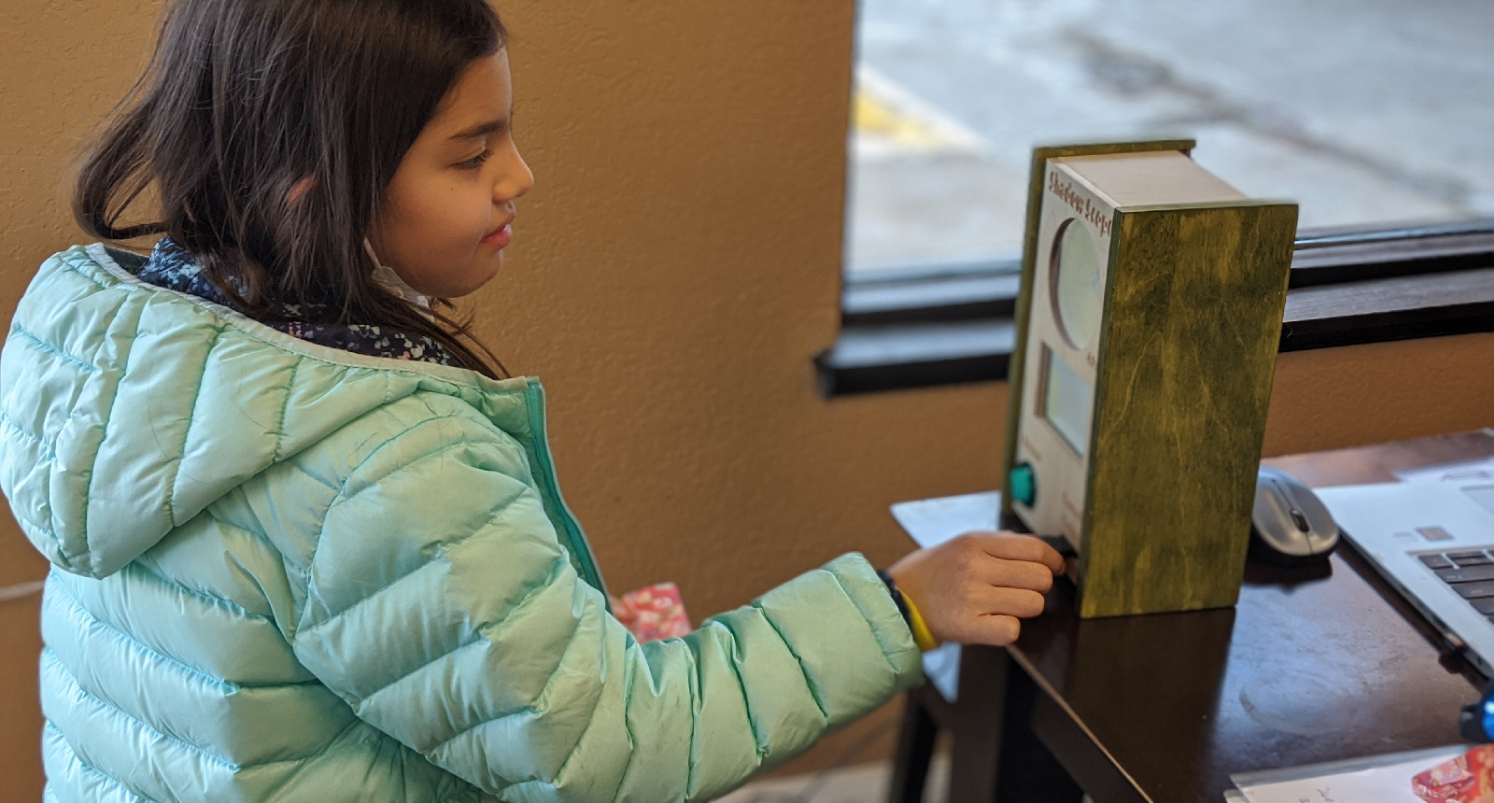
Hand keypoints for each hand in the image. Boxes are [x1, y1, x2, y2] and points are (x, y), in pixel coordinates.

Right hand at [887, 532, 1063, 646]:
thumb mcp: (961, 544)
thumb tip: (1041, 551)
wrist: (896, 601)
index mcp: (975, 543)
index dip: (1053, 561)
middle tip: (1022, 590)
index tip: (1055, 569)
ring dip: (1024, 609)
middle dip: (1038, 587)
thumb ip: (999, 544)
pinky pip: (1012, 630)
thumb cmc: (932, 573)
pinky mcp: (967, 626)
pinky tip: (993, 622)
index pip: (1035, 549)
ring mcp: (971, 597)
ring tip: (1004, 607)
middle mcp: (974, 567)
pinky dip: (1008, 629)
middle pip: (1040, 578)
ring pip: (1032, 604)